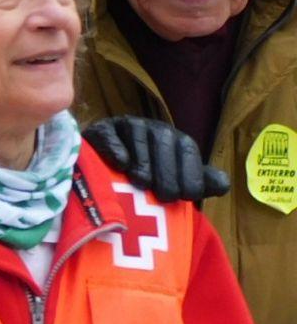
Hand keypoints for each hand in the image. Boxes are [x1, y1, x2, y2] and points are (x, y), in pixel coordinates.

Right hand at [83, 116, 230, 202]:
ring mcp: (126, 126)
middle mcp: (153, 129)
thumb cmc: (144, 181)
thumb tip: (224, 184)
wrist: (102, 175)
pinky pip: (110, 135)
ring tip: (142, 183)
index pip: (187, 149)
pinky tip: (120, 165)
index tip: (188, 196)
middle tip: (165, 197)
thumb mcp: (174, 182)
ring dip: (142, 161)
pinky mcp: (100, 130)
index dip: (190, 172)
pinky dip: (116, 148)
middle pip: (164, 141)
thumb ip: (198, 182)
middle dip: (167, 170)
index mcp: (175, 140)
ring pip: (139, 137)